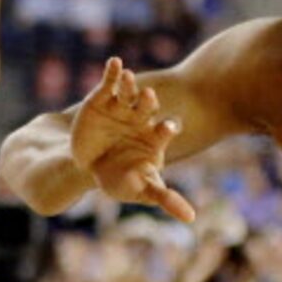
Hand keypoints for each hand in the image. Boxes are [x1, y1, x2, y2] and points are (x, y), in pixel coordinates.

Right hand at [69, 58, 194, 221]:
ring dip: (130, 84)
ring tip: (128, 76)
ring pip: (130, 92)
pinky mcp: (103, 98)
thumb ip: (165, 198)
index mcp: (154, 137)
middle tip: (149, 97)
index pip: (164, 131)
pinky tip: (115, 62)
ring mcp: (122, 108)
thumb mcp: (142, 190)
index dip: (165, 128)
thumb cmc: (122, 179)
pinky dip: (112, 71)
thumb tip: (192, 219)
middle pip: (148, 108)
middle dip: (148, 103)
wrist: (89, 167)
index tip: (167, 127)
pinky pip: (110, 82)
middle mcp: (141, 119)